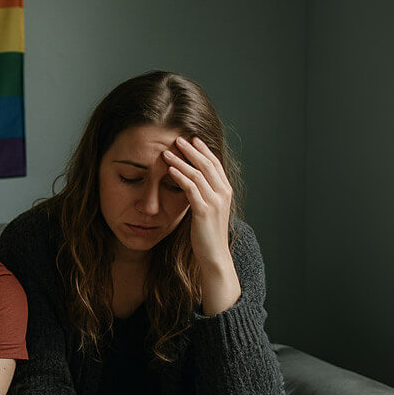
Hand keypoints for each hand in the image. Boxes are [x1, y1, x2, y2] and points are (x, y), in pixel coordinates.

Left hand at [164, 136, 233, 267]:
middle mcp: (223, 193)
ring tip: (167, 151)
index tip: (193, 139)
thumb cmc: (207, 234)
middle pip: (207, 164)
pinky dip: (180, 176)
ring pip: (198, 174)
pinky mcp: (204, 210)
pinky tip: (170, 169)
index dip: (204, 150)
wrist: (214, 255)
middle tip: (178, 138)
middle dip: (192, 150)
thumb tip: (191, 182)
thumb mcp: (207, 210)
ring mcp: (215, 202)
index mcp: (226, 191)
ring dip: (182, 160)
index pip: (215, 164)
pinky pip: (191, 188)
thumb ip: (203, 194)